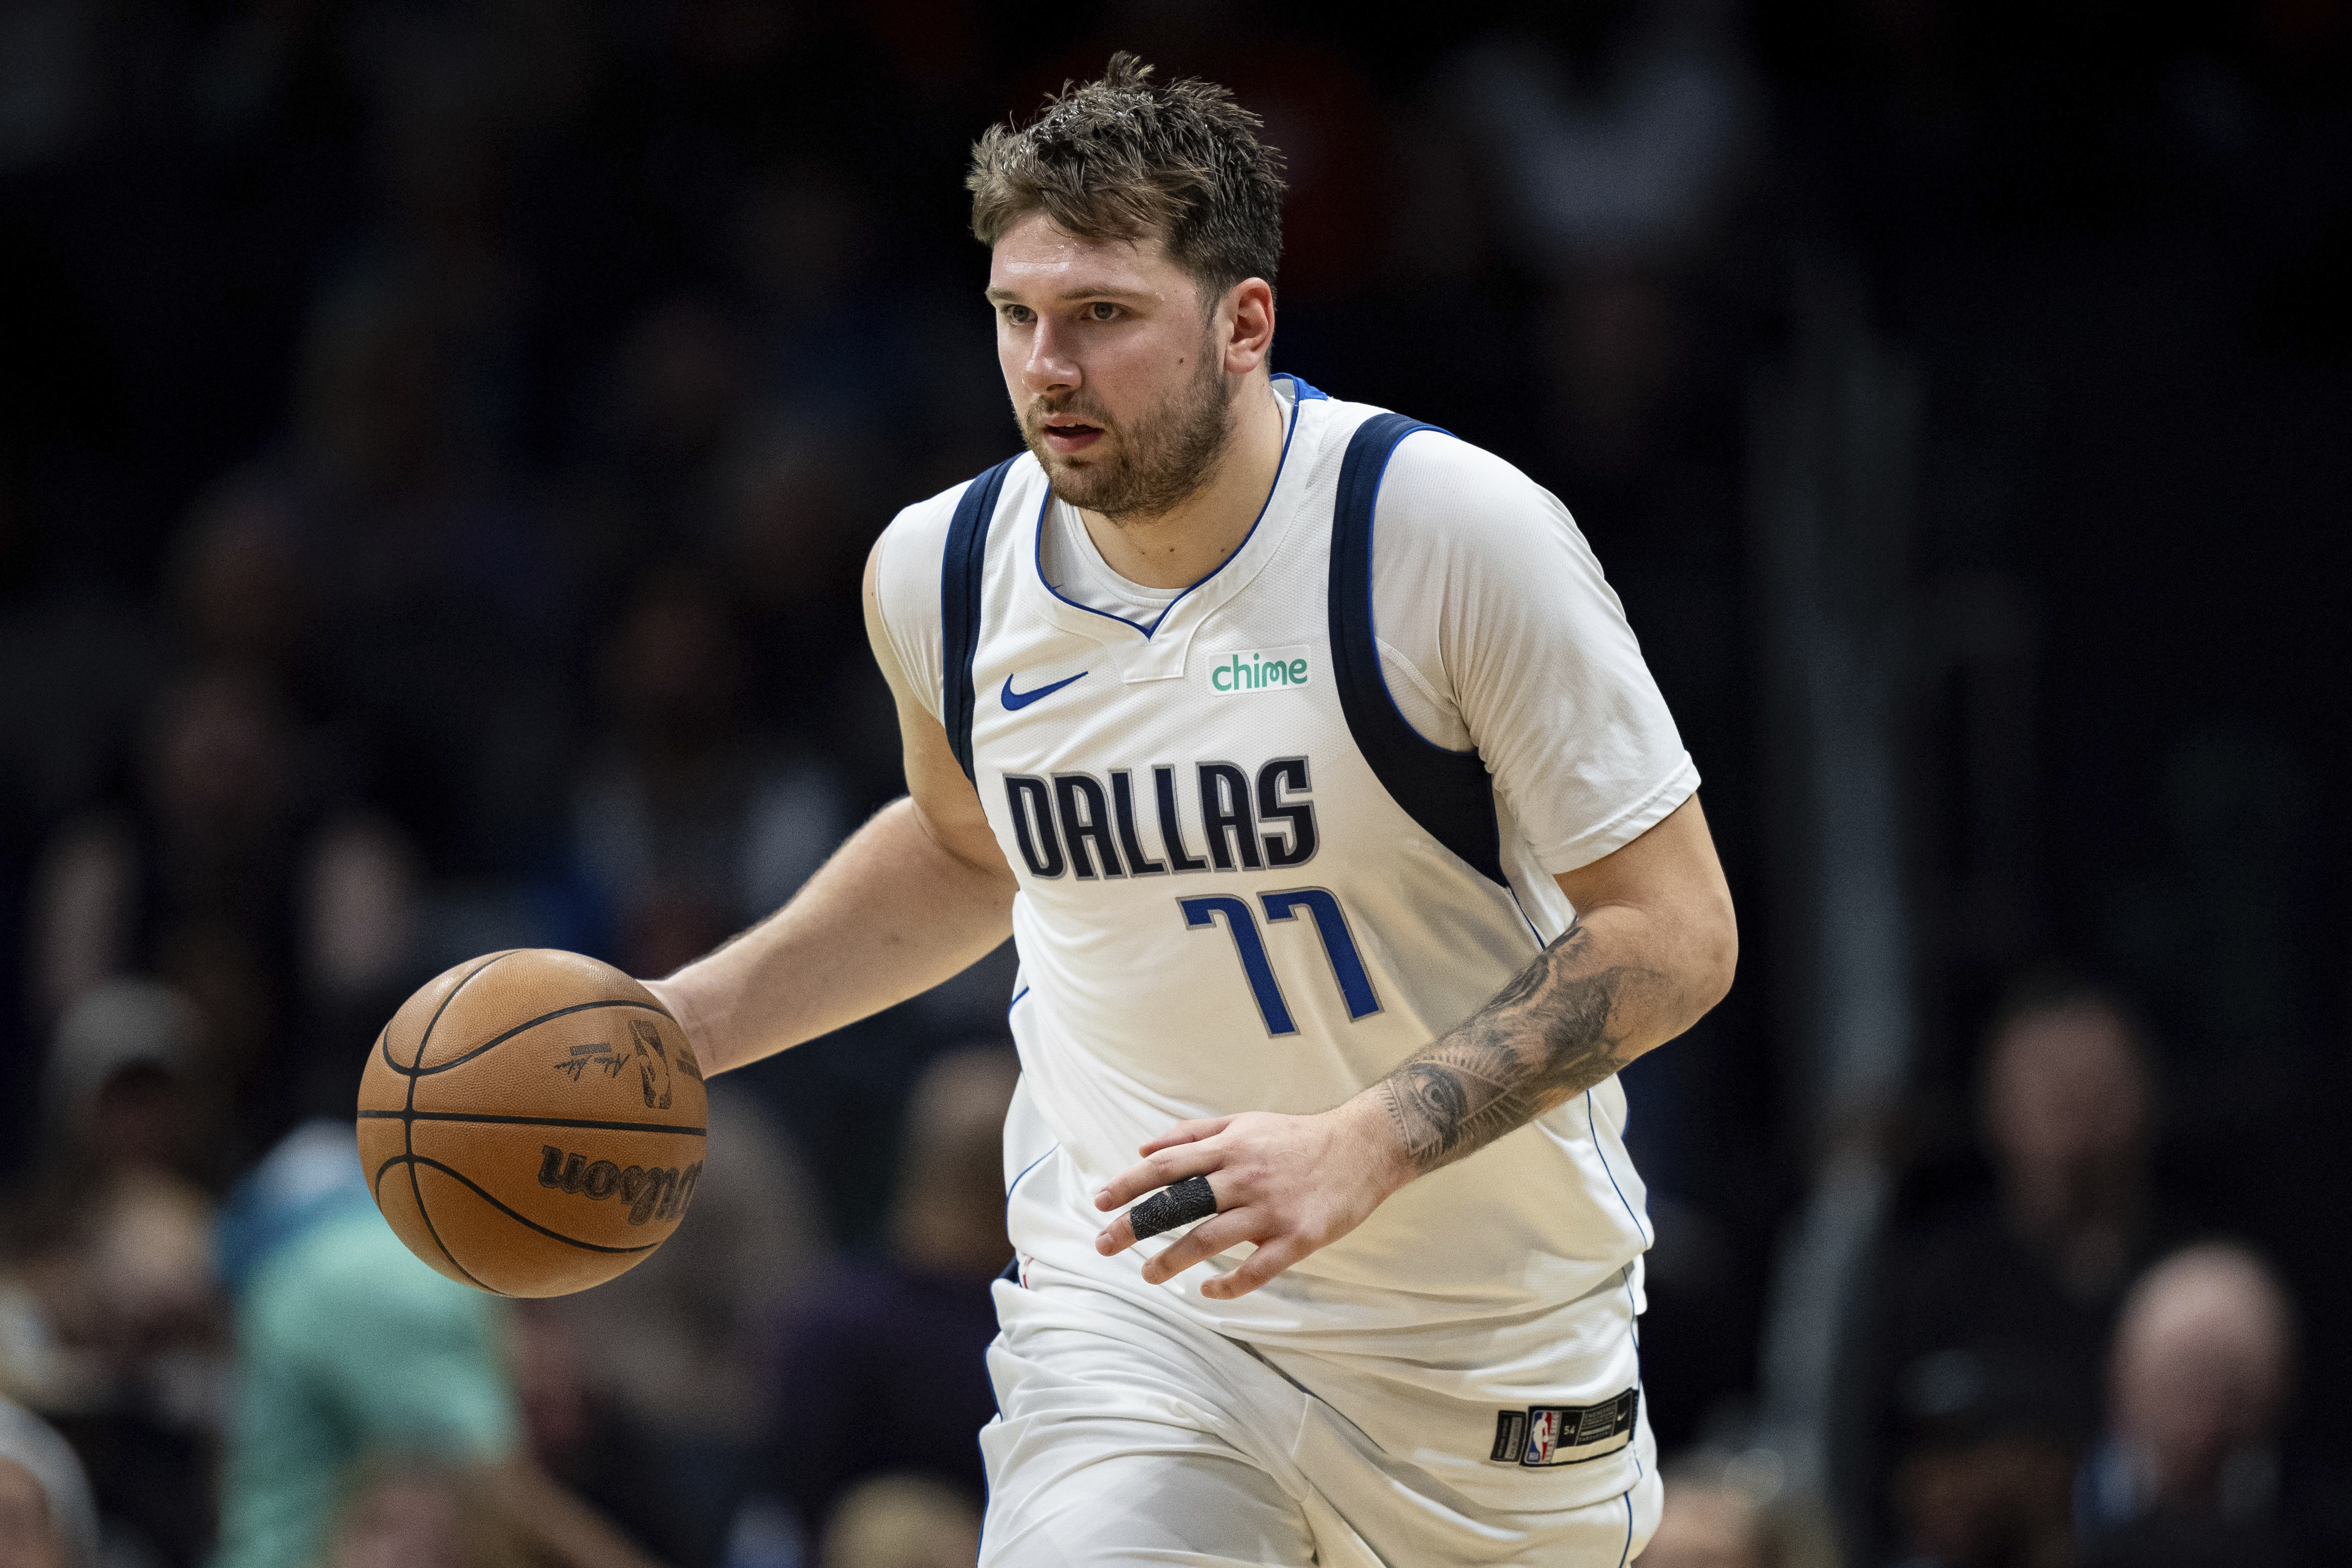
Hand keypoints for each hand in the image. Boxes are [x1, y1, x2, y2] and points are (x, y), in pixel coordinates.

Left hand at [1092, 1095, 1414, 1299]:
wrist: (1364, 1147)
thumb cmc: (1297, 1138)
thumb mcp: (1244, 1123)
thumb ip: (1192, 1133)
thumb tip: (1144, 1147)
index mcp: (1229, 1148)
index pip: (1166, 1166)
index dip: (1129, 1183)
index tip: (1098, 1201)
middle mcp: (1244, 1177)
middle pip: (1179, 1204)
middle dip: (1136, 1225)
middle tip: (1102, 1245)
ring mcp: (1271, 1209)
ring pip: (1210, 1239)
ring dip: (1173, 1260)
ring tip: (1148, 1275)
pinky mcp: (1298, 1237)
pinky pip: (1256, 1269)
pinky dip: (1229, 1285)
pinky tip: (1209, 1292)